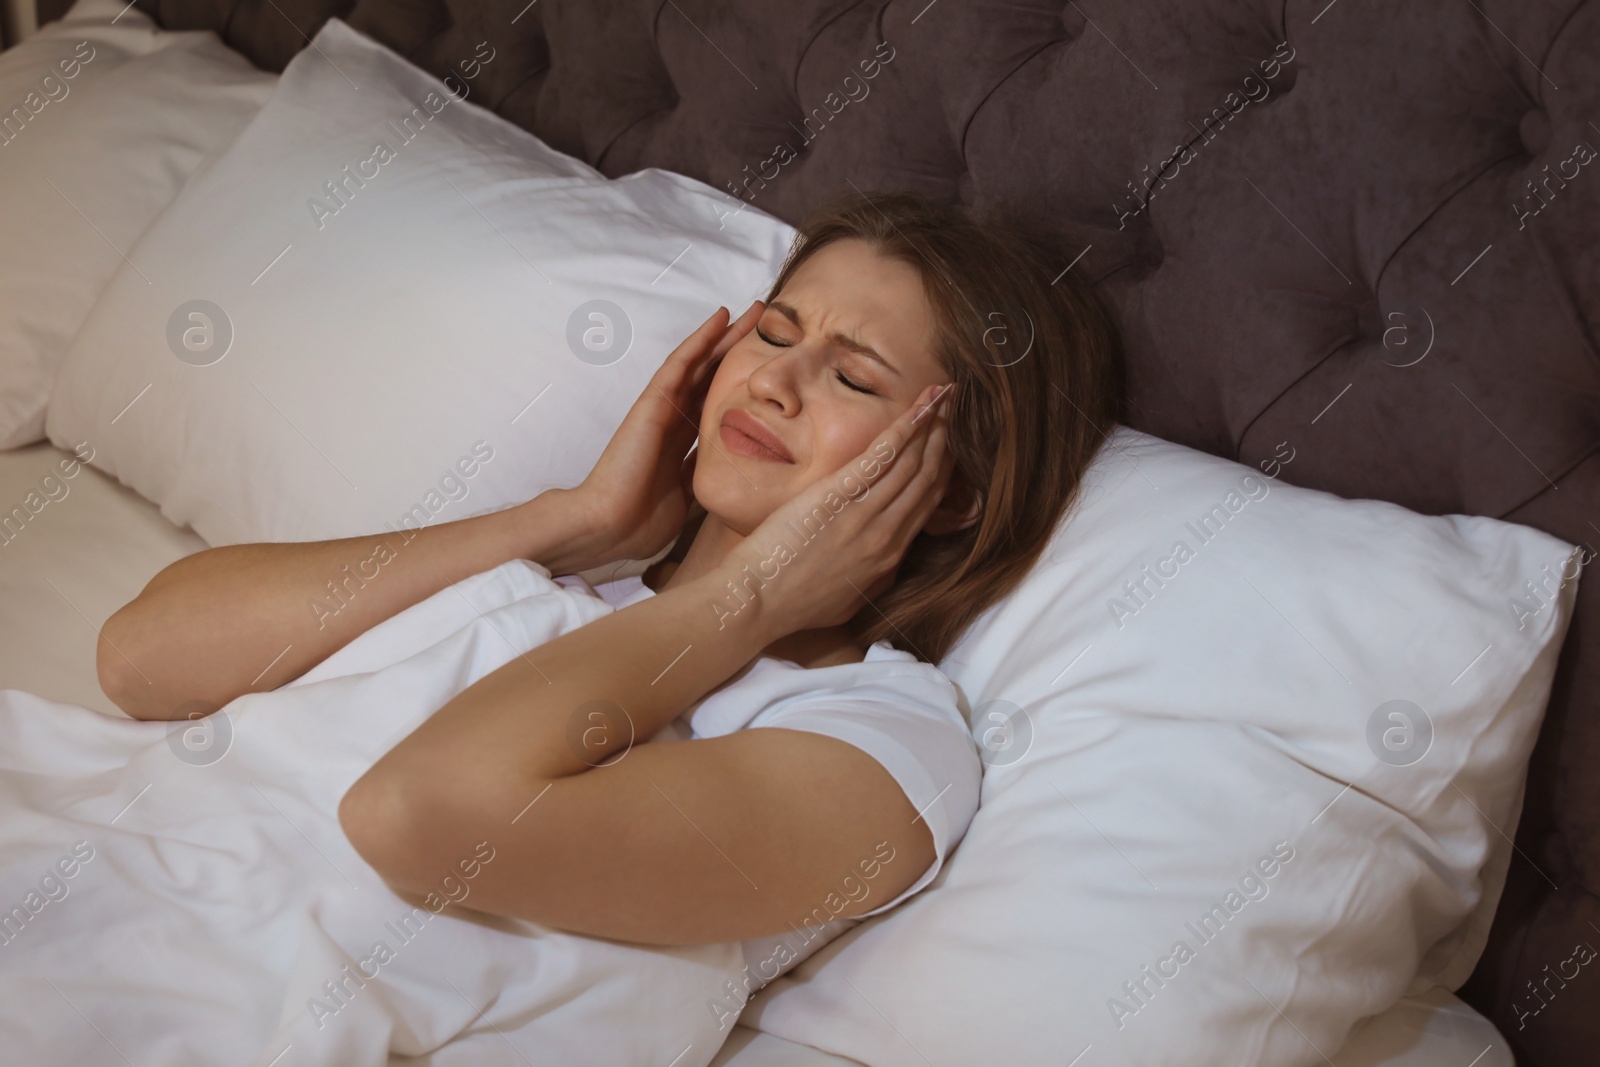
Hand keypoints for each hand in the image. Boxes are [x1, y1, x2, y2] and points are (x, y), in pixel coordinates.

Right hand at [565, 301, 763, 563]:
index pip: (717, 407)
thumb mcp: (691, 500)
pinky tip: (721, 317)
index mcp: (683, 445)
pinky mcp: (654, 401)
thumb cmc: (643, 524)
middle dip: (739, 352)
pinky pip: (680, 363)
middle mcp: (675, 421)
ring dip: (726, 335)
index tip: (769, 371)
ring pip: (700, 362)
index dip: (741, 386)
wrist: (610, 527)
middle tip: (771, 326)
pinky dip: (700, 339)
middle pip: (712, 378)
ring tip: (754, 311)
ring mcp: (663, 408)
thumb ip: (709, 482)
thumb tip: (739, 481)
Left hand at [708, 381, 955, 636]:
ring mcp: (866, 515)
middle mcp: (887, 535)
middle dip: (944, 439)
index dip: (943, 469)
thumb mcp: (847, 597)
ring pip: (913, 464)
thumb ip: (872, 574)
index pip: (927, 505)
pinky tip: (919, 408)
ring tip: (941, 395)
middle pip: (928, 479)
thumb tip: (884, 557)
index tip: (949, 443)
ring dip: (931, 425)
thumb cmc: (792, 603)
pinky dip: (905, 430)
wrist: (758, 602)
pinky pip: (883, 458)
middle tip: (953, 406)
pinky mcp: (839, 497)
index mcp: (889, 556)